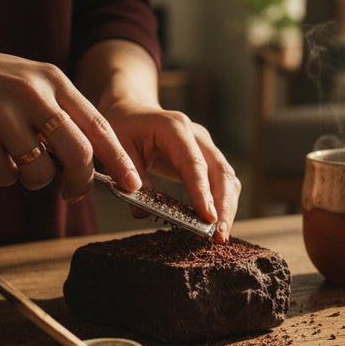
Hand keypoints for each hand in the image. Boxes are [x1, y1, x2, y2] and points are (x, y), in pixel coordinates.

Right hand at [0, 37, 142, 201]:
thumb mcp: (29, 81)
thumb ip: (60, 113)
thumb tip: (92, 161)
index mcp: (52, 80)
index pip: (99, 126)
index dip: (120, 160)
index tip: (133, 184)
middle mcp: (33, 95)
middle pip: (79, 155)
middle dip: (80, 183)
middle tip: (71, 191)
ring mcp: (2, 116)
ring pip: (40, 173)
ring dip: (31, 178)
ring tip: (12, 156)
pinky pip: (4, 177)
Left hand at [103, 98, 240, 241]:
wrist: (132, 109)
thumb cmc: (123, 127)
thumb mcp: (117, 147)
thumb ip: (128, 176)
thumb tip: (141, 212)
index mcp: (174, 128)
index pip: (194, 163)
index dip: (202, 192)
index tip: (208, 218)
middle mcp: (197, 135)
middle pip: (220, 171)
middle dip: (224, 205)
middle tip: (219, 235)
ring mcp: (205, 146)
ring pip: (227, 177)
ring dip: (227, 207)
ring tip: (220, 235)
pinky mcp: (207, 158)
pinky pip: (221, 181)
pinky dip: (222, 203)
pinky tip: (216, 224)